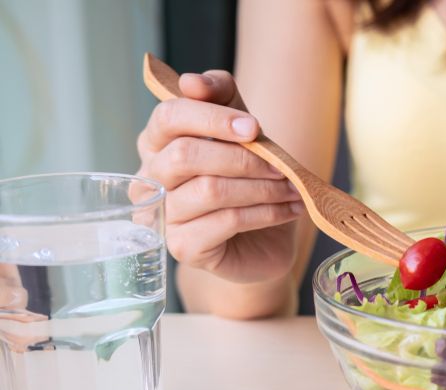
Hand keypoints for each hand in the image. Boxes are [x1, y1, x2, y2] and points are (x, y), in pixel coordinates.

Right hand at [136, 70, 302, 283]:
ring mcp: (163, 216)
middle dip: (243, 158)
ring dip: (261, 188)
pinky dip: (264, 213)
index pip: (169, 117)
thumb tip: (192, 82)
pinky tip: (288, 211)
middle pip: (186, 155)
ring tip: (290, 190)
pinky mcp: (183, 247)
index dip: (212, 118)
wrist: (263, 241)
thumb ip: (221, 97)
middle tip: (281, 166)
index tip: (254, 127)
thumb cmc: (246, 180)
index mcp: (157, 143)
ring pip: (210, 190)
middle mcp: (150, 178)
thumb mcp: (241, 130)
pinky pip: (225, 222)